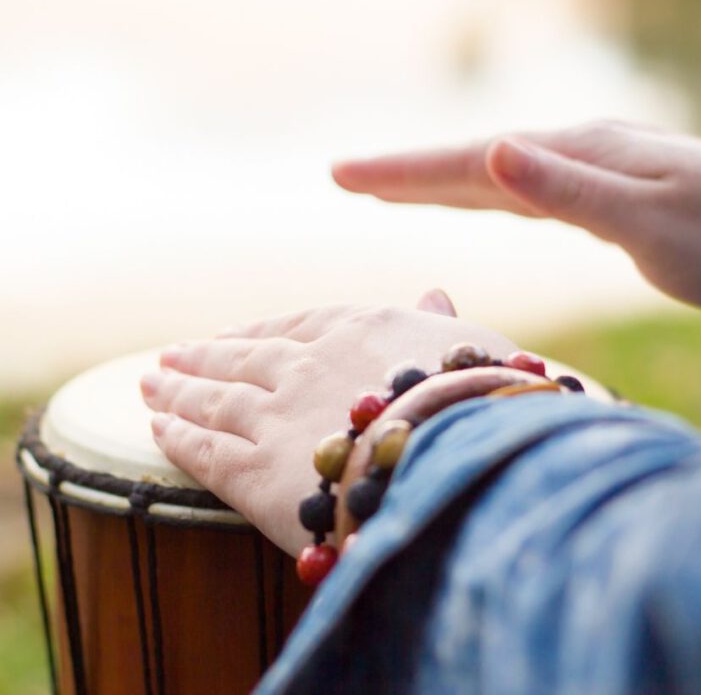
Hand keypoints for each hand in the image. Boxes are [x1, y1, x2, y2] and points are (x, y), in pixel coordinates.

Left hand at [140, 293, 515, 556]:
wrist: (451, 461)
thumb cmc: (479, 402)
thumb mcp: (473, 349)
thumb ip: (441, 325)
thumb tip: (436, 296)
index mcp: (356, 329)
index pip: (293, 323)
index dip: (258, 328)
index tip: (230, 334)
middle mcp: (305, 365)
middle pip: (240, 358)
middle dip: (203, 358)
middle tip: (168, 357)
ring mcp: (275, 416)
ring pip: (213, 400)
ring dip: (178, 393)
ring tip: (150, 386)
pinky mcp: (256, 474)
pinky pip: (207, 452)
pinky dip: (179, 440)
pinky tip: (157, 432)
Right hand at [332, 120, 700, 308]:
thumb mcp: (647, 218)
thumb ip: (568, 190)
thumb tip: (491, 152)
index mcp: (576, 154)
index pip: (471, 161)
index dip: (405, 172)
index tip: (344, 176)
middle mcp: (575, 153)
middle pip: (472, 163)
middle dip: (406, 173)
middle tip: (344, 178)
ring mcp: (588, 171)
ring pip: (495, 176)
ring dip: (439, 183)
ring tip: (390, 191)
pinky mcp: (602, 193)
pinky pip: (523, 194)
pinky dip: (485, 196)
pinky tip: (480, 197)